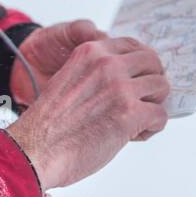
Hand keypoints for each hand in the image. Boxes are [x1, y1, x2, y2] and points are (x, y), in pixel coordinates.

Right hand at [5, 35, 169, 188]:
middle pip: (152, 62)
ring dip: (154, 105)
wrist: (34, 151)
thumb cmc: (49, 126)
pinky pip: (160, 114)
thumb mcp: (68, 80)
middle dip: (152, 81)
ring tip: (139, 121)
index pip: (132, 45)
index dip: (142, 64)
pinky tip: (137, 135)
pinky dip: (153, 126)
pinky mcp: (130, 113)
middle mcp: (107, 64)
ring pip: (161, 86)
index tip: (141, 78)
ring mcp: (120, 87)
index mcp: (90, 52)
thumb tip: (126, 79)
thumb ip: (95, 74)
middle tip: (145, 100)